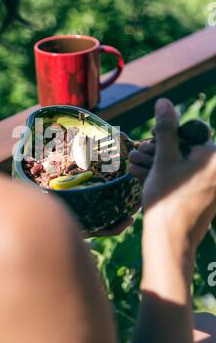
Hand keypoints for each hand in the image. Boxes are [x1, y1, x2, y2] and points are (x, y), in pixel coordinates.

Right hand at [131, 98, 215, 249]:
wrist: (171, 241)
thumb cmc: (168, 199)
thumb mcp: (164, 159)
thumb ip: (167, 129)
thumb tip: (165, 102)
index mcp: (214, 158)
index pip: (191, 133)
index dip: (167, 135)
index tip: (151, 140)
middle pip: (186, 150)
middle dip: (160, 151)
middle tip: (137, 154)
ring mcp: (212, 186)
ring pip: (183, 165)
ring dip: (159, 164)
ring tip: (135, 166)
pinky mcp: (205, 198)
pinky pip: (185, 180)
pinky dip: (167, 177)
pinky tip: (144, 177)